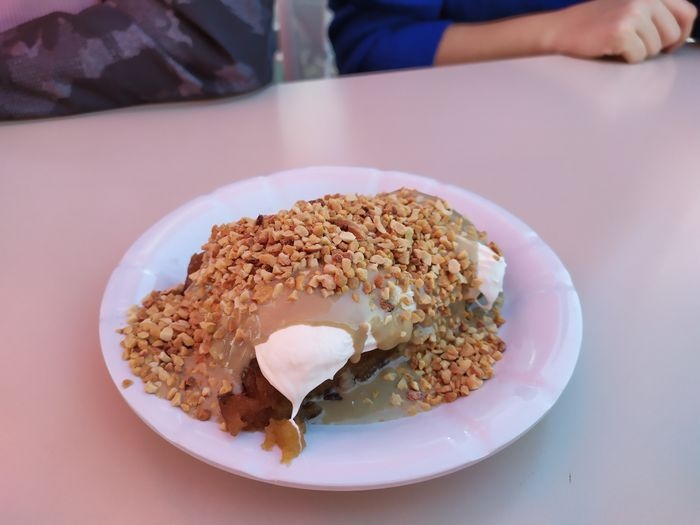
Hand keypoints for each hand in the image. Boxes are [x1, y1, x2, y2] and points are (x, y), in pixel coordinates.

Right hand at [545, 0, 697, 62]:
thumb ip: (655, 13)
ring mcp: (634, 13)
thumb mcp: (629, 6)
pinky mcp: (621, 32)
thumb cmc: (593, 23)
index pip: (687, 12)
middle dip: (655, 46)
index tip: (669, 44)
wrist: (561, 29)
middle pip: (672, 34)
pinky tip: (611, 49)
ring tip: (619, 45)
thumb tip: (678, 34)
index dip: (681, 33)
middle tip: (634, 46)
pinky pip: (638, 56)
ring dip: (638, 53)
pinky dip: (626, 59)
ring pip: (655, 48)